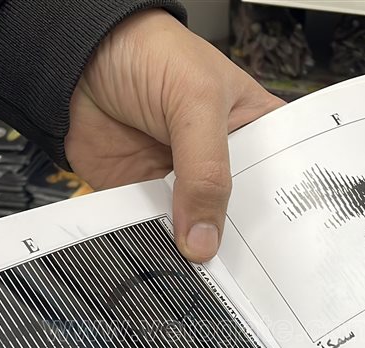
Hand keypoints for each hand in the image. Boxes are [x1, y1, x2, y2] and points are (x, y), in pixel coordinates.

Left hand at [66, 9, 283, 261]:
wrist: (83, 57)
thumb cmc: (152, 55)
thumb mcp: (196, 102)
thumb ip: (206, 172)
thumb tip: (204, 241)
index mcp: (255, 132)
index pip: (280, 184)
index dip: (281, 218)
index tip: (278, 252)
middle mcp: (224, 164)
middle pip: (240, 218)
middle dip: (235, 244)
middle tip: (236, 274)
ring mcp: (184, 185)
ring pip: (198, 234)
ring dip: (194, 252)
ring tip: (200, 276)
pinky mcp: (147, 198)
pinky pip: (154, 232)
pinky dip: (155, 246)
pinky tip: (163, 260)